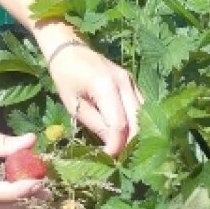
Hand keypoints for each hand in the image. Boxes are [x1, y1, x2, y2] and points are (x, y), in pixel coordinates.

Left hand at [46, 41, 142, 155]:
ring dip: (136, 134)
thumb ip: (95, 124)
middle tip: (120, 159)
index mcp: (106, 86)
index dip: (116, 145)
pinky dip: (137, 122)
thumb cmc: (66, 77)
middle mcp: (124, 83)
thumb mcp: (74, 105)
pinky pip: (141, 107)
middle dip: (130, 143)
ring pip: (143, 115)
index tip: (109, 159)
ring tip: (126, 150)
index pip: (119, 124)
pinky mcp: (133, 83)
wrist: (70, 49)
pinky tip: (130, 135)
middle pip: (137, 121)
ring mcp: (131, 81)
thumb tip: (111, 148)